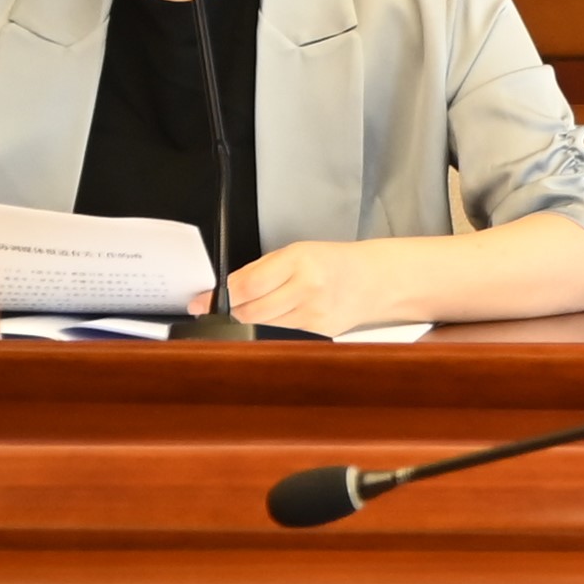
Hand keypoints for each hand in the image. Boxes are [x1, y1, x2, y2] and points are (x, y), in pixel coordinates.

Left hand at [213, 236, 408, 334]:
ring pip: (263, 322)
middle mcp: (307, 288)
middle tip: (237, 300)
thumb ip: (257, 270)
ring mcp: (314, 313)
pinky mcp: (319, 331)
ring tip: (273, 299)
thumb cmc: (332, 262)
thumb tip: (219, 292)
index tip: (208, 299)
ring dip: (256, 314)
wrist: (375, 280)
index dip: (224, 295)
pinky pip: (282, 329)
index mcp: (299, 261)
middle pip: (250, 310)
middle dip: (236, 308)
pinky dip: (277, 320)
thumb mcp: (296, 252)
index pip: (246, 286)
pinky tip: (292, 308)